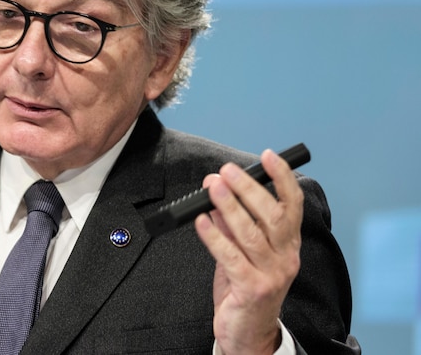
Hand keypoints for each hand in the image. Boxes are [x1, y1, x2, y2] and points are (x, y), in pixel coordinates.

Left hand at [194, 149, 302, 354]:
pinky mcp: (251, 289)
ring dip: (229, 206)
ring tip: (212, 187)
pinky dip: (214, 236)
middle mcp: (286, 257)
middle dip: (248, 189)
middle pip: (271, 215)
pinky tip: (200, 221)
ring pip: (250, 234)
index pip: (291, 205)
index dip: (282, 178)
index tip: (269, 156)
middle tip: (226, 172)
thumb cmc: (246, 289)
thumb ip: (234, 226)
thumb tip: (218, 196)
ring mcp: (271, 274)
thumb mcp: (244, 253)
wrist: (249, 334)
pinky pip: (230, 257)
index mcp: (288, 244)